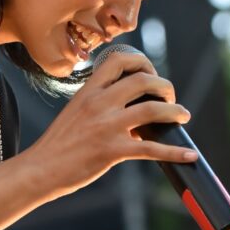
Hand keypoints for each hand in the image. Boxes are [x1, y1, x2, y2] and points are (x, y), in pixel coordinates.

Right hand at [25, 49, 197, 196]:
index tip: (151, 74)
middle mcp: (99, 104)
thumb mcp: (75, 113)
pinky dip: (175, 152)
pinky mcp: (112, 151)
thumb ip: (100, 105)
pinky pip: (152, 149)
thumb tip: (132, 113)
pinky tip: (189, 154)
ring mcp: (106, 126)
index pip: (118, 60)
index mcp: (88, 91)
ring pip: (152, 109)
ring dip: (175, 111)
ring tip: (183, 116)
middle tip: (170, 98)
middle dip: (164, 86)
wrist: (39, 169)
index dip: (142, 62)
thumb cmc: (57, 144)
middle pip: (143, 80)